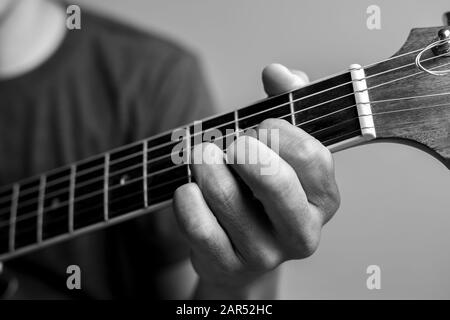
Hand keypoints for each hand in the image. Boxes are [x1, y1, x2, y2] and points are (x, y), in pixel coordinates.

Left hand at [173, 63, 339, 297]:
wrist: (238, 248)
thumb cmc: (260, 190)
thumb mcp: (280, 147)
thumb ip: (287, 102)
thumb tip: (279, 72)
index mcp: (323, 198)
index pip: (313, 159)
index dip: (283, 133)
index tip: (260, 123)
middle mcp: (301, 231)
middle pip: (277, 183)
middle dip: (245, 150)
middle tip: (231, 140)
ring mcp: (266, 253)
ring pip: (229, 201)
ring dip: (206, 167)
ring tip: (201, 156)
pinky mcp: (229, 266)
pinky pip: (201, 229)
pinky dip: (187, 201)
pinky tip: (188, 190)